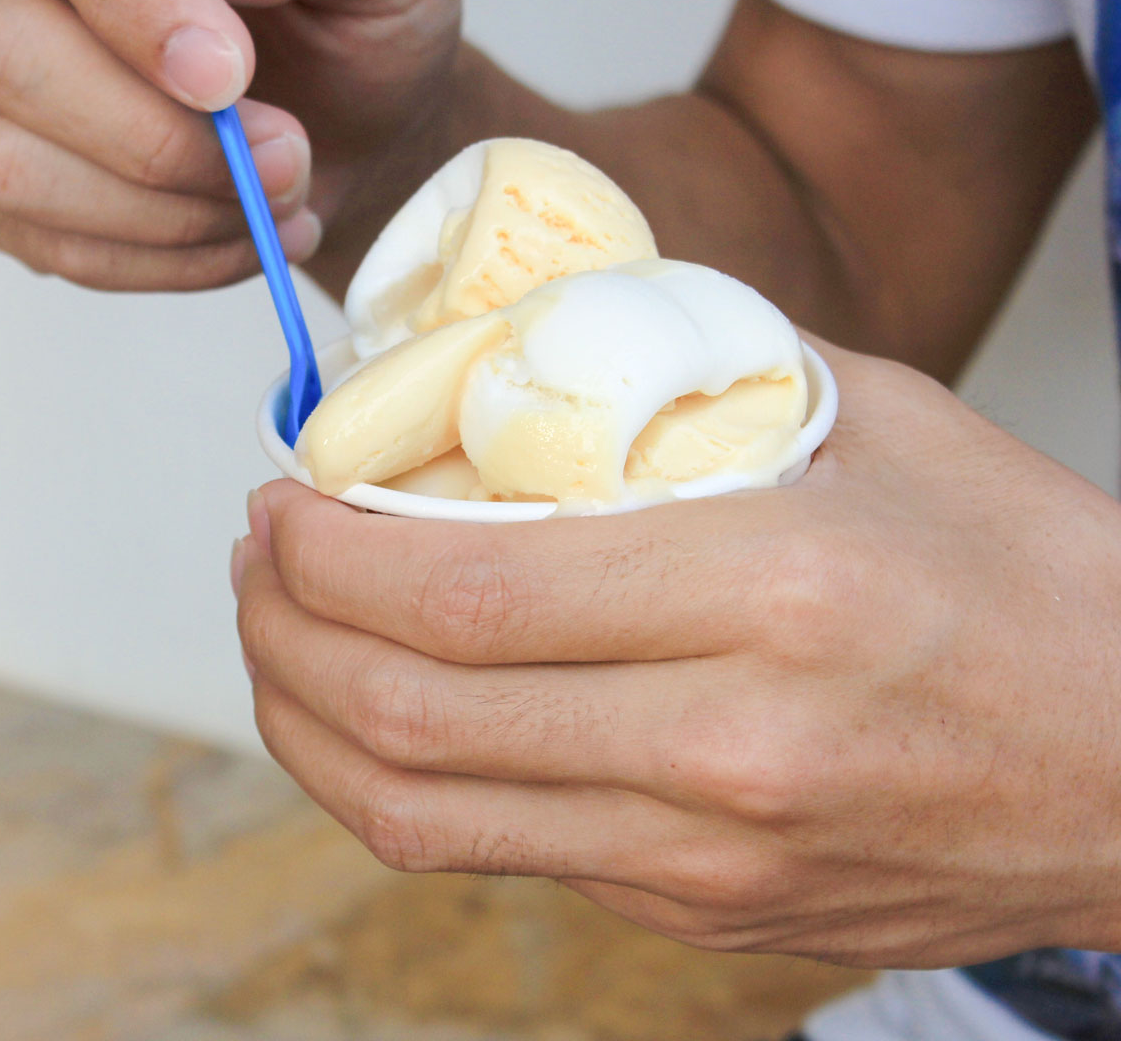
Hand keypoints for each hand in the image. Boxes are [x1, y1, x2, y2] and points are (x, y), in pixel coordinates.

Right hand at [0, 0, 459, 290]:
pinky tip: (243, 233)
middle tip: (289, 154)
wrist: (361, 120)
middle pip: (14, 58)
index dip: (135, 3)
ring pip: (18, 170)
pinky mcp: (16, 189)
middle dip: (167, 140)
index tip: (232, 76)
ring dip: (174, 216)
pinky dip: (171, 263)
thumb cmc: (360, 19)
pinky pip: (59, 249)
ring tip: (278, 196)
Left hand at [233, 342, 1120, 968]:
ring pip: (423, 814)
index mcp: (768, 595)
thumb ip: (685, 391)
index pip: (465, 591)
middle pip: (409, 715)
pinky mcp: (703, 912)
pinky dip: (401, 782)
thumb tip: (521, 372)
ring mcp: (708, 857)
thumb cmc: (1023, 572)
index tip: (284, 497)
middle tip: (260, 559)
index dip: (328, 551)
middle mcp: (725, 749)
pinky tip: (386, 709)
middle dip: (283, 631)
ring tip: (284, 635)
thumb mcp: (870, 422)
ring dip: (310, 720)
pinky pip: (499, 854)